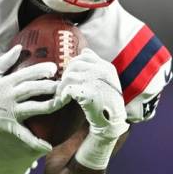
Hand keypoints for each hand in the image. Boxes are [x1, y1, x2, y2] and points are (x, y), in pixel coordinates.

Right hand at [0, 45, 60, 152]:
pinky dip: (35, 142)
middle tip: (64, 84)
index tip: (54, 68)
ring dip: (49, 106)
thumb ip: (6, 59)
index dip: (40, 70)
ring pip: (33, 108)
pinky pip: (24, 135)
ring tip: (63, 103)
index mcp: (6, 82)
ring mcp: (11, 111)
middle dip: (48, 86)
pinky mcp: (10, 125)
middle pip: (32, 90)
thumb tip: (20, 47)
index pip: (26, 74)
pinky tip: (48, 146)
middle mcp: (9, 96)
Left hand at [58, 48, 128, 168]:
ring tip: (61, 95)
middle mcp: (103, 71)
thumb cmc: (106, 104)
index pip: (85, 55)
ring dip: (62, 86)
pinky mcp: (89, 93)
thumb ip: (95, 65)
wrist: (112, 124)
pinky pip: (68, 88)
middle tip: (63, 87)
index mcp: (107, 67)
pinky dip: (63, 95)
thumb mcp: (106, 81)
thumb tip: (84, 49)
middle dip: (66, 75)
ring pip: (69, 76)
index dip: (74, 65)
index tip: (71, 77)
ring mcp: (97, 81)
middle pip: (74, 64)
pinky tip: (63, 101)